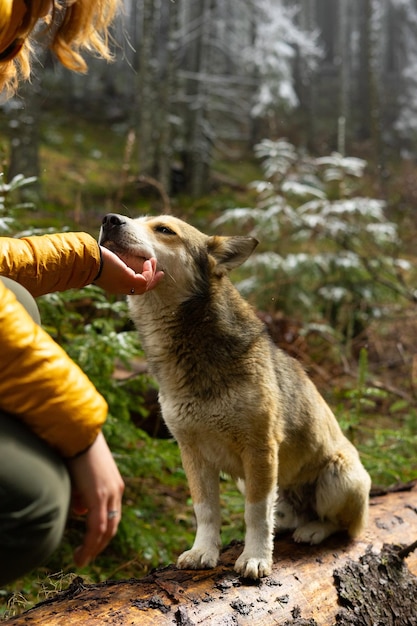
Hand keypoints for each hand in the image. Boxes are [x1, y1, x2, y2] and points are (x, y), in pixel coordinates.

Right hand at [67, 432, 124, 567]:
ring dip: (94, 547)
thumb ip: (84, 494)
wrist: (80, 433)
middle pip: (113, 525)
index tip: (92, 543)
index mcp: (115, 485)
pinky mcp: (99, 495)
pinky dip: (90, 543)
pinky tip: (82, 553)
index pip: (113, 514)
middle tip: (87, 557)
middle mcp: (116, 490)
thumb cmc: (78, 451)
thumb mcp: (83, 477)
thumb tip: (80, 511)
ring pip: (106, 529)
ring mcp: (109, 493)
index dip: (103, 531)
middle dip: (100, 544)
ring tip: (82, 559)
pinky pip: (97, 526)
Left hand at [94, 246, 163, 294]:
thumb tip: (120, 257)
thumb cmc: (93, 258)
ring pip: (145, 286)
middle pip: (141, 290)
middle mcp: (121, 289)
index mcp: (115, 286)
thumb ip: (115, 263)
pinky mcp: (128, 280)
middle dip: (152, 282)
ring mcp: (125, 286)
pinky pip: (145, 279)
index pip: (132, 288)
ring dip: (152, 274)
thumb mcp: (107, 262)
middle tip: (160, 274)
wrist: (87, 260)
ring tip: (152, 261)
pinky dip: (148, 271)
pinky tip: (148, 261)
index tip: (148, 273)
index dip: (142, 281)